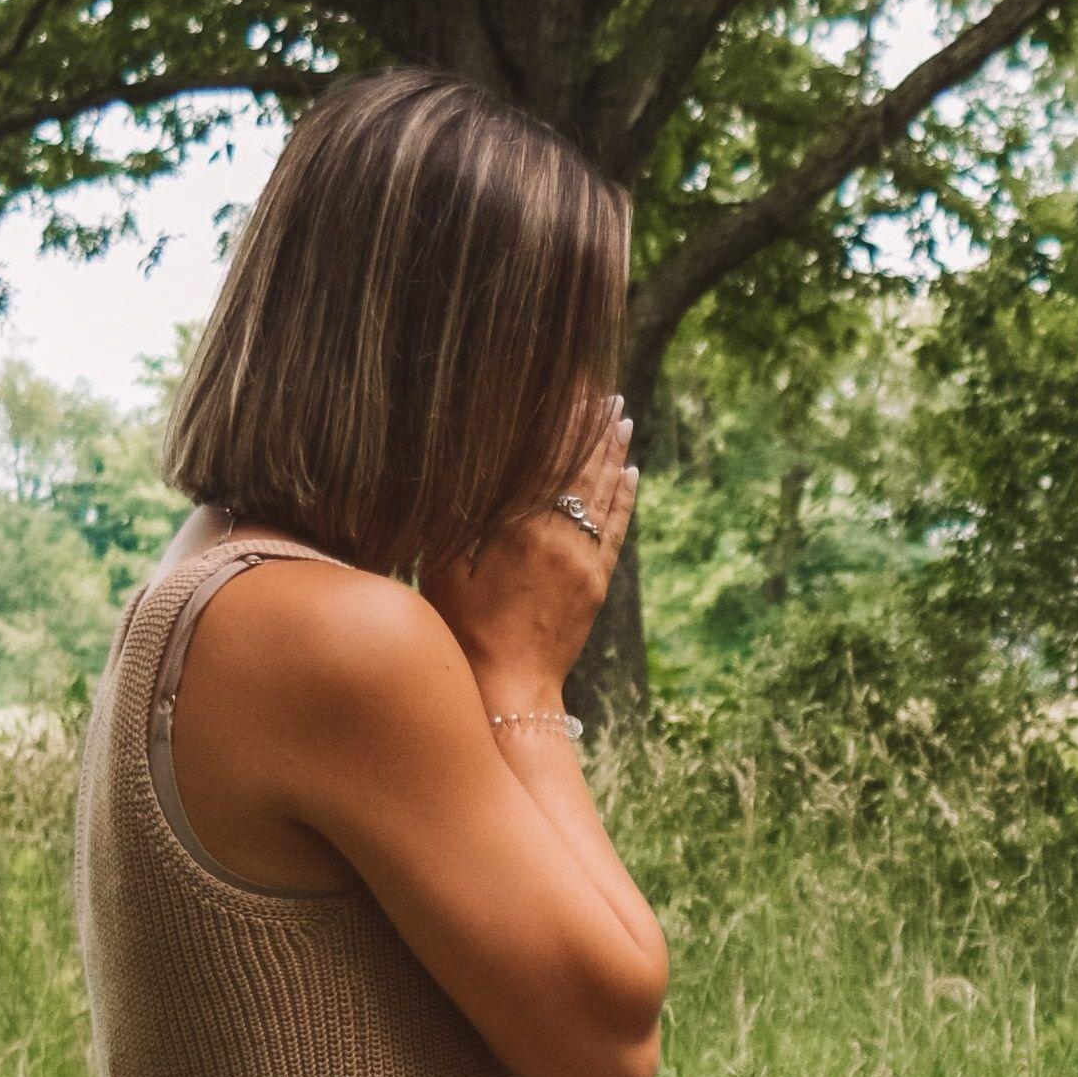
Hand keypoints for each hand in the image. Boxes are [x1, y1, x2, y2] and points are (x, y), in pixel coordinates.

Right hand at [446, 395, 638, 708]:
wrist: (509, 689)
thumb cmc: (462, 630)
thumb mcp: (445, 567)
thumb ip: (463, 516)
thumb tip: (474, 469)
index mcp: (518, 529)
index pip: (547, 459)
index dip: (561, 421)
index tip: (573, 387)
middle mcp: (559, 538)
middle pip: (582, 469)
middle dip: (594, 427)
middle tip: (606, 392)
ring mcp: (585, 561)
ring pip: (605, 494)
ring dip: (614, 453)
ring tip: (622, 418)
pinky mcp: (598, 584)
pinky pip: (617, 530)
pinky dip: (625, 498)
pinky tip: (631, 473)